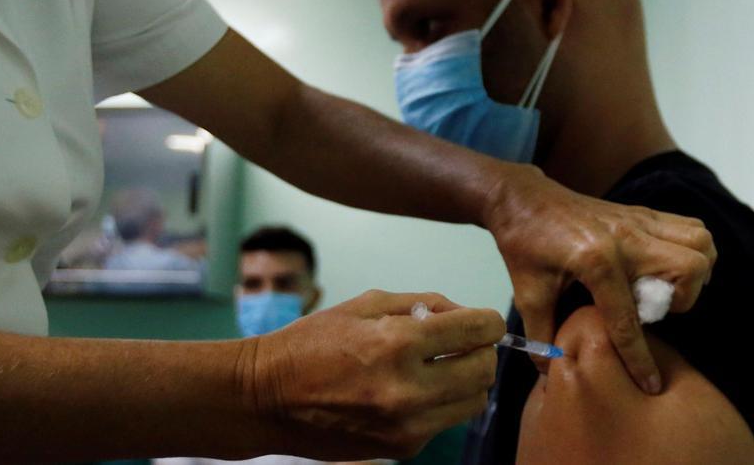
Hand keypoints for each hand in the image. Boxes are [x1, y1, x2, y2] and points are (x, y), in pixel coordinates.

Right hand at [246, 290, 504, 460]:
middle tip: (457, 343)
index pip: (478, 330)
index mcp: (398, 344)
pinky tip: (408, 390)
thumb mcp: (364, 305)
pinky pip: (444, 422)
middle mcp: (409, 390)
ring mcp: (407, 426)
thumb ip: (421, 303)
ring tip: (435, 368)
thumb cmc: (311, 344)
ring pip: (474, 401)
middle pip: (485, 370)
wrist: (267, 398)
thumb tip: (463, 314)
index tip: (479, 320)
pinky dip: (438, 404)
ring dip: (465, 380)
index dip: (486, 321)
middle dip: (479, 351)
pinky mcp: (402, 448)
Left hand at [484, 164, 714, 394]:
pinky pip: (689, 227)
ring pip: (700, 241)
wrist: (521, 199)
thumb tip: (550, 368)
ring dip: (694, 271)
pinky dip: (691, 248)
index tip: (649, 382)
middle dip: (683, 299)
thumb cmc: (522, 244)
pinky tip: (666, 266)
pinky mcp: (641, 212)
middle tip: (656, 308)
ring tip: (667, 287)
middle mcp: (625, 237)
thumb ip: (542, 333)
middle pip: (690, 267)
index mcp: (595, 260)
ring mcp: (637, 220)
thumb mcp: (527, 292)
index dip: (639, 357)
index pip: (629, 318)